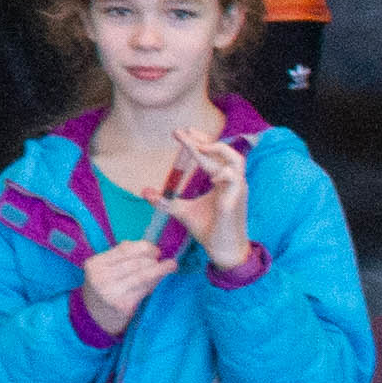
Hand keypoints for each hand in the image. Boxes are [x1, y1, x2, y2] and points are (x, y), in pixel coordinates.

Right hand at [78, 237, 173, 333]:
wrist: (94, 315)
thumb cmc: (105, 286)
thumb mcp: (104, 268)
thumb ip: (121, 255)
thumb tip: (149, 247)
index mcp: (94, 264)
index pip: (124, 250)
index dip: (144, 248)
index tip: (156, 250)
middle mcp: (101, 278)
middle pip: (135, 264)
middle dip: (153, 261)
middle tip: (166, 261)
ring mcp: (112, 293)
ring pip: (142, 276)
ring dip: (159, 270)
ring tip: (171, 266)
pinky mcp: (123, 306)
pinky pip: (144, 290)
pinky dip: (154, 283)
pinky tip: (160, 281)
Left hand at [155, 127, 252, 273]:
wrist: (222, 250)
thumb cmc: (208, 228)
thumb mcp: (181, 211)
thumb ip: (165, 201)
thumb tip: (144, 192)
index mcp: (220, 181)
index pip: (211, 155)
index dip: (197, 142)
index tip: (178, 133)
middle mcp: (231, 182)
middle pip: (225, 152)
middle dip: (205, 139)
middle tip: (184, 132)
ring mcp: (236, 190)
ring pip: (237, 161)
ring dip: (219, 151)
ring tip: (199, 147)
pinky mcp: (235, 202)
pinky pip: (236, 181)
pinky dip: (225, 174)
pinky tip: (211, 176)